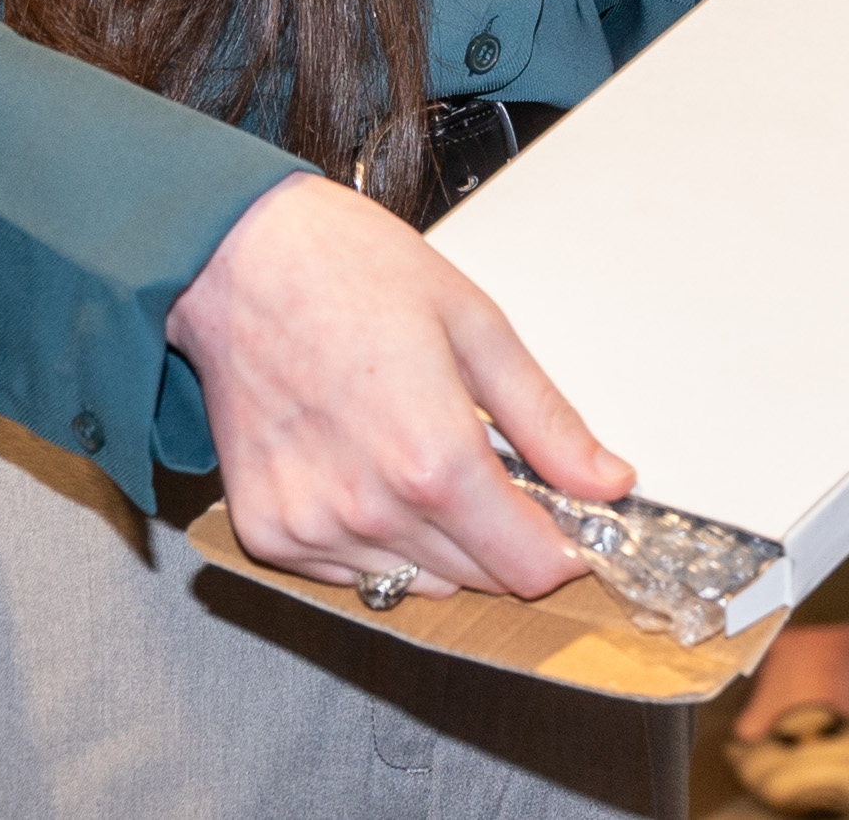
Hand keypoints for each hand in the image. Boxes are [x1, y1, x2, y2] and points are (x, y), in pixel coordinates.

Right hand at [167, 172, 623, 602]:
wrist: (238, 265)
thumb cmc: (356, 276)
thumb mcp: (479, 331)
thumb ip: (548, 422)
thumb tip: (610, 481)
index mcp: (432, 463)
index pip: (527, 566)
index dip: (565, 550)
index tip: (575, 524)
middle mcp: (369, 512)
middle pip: (478, 577)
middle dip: (510, 538)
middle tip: (507, 474)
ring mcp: (310, 530)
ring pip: (416, 582)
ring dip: (445, 543)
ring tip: (430, 460)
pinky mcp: (267, 535)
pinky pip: (351, 572)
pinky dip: (380, 541)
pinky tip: (375, 473)